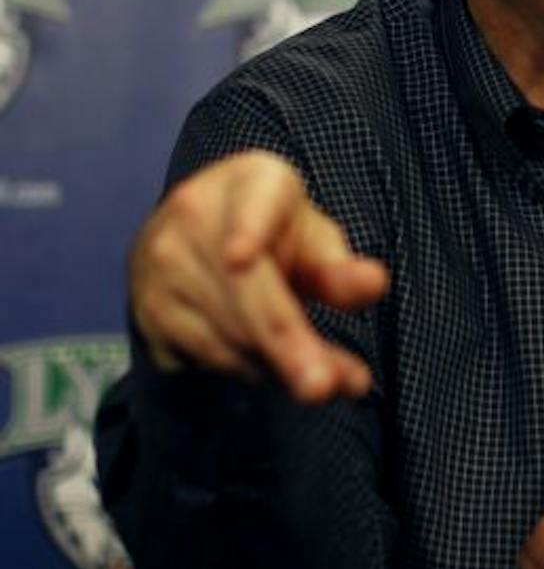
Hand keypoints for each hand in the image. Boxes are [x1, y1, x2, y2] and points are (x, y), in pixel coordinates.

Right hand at [126, 149, 387, 403]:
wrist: (192, 239)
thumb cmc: (274, 235)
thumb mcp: (313, 239)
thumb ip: (338, 267)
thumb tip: (372, 284)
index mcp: (248, 182)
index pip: (251, 205)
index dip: (247, 230)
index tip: (242, 256)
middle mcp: (193, 216)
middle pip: (243, 289)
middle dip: (285, 343)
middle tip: (322, 386)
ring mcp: (159, 265)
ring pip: (226, 331)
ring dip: (279, 367)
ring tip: (327, 382)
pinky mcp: (146, 311)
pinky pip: (205, 354)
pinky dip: (249, 370)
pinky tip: (274, 369)